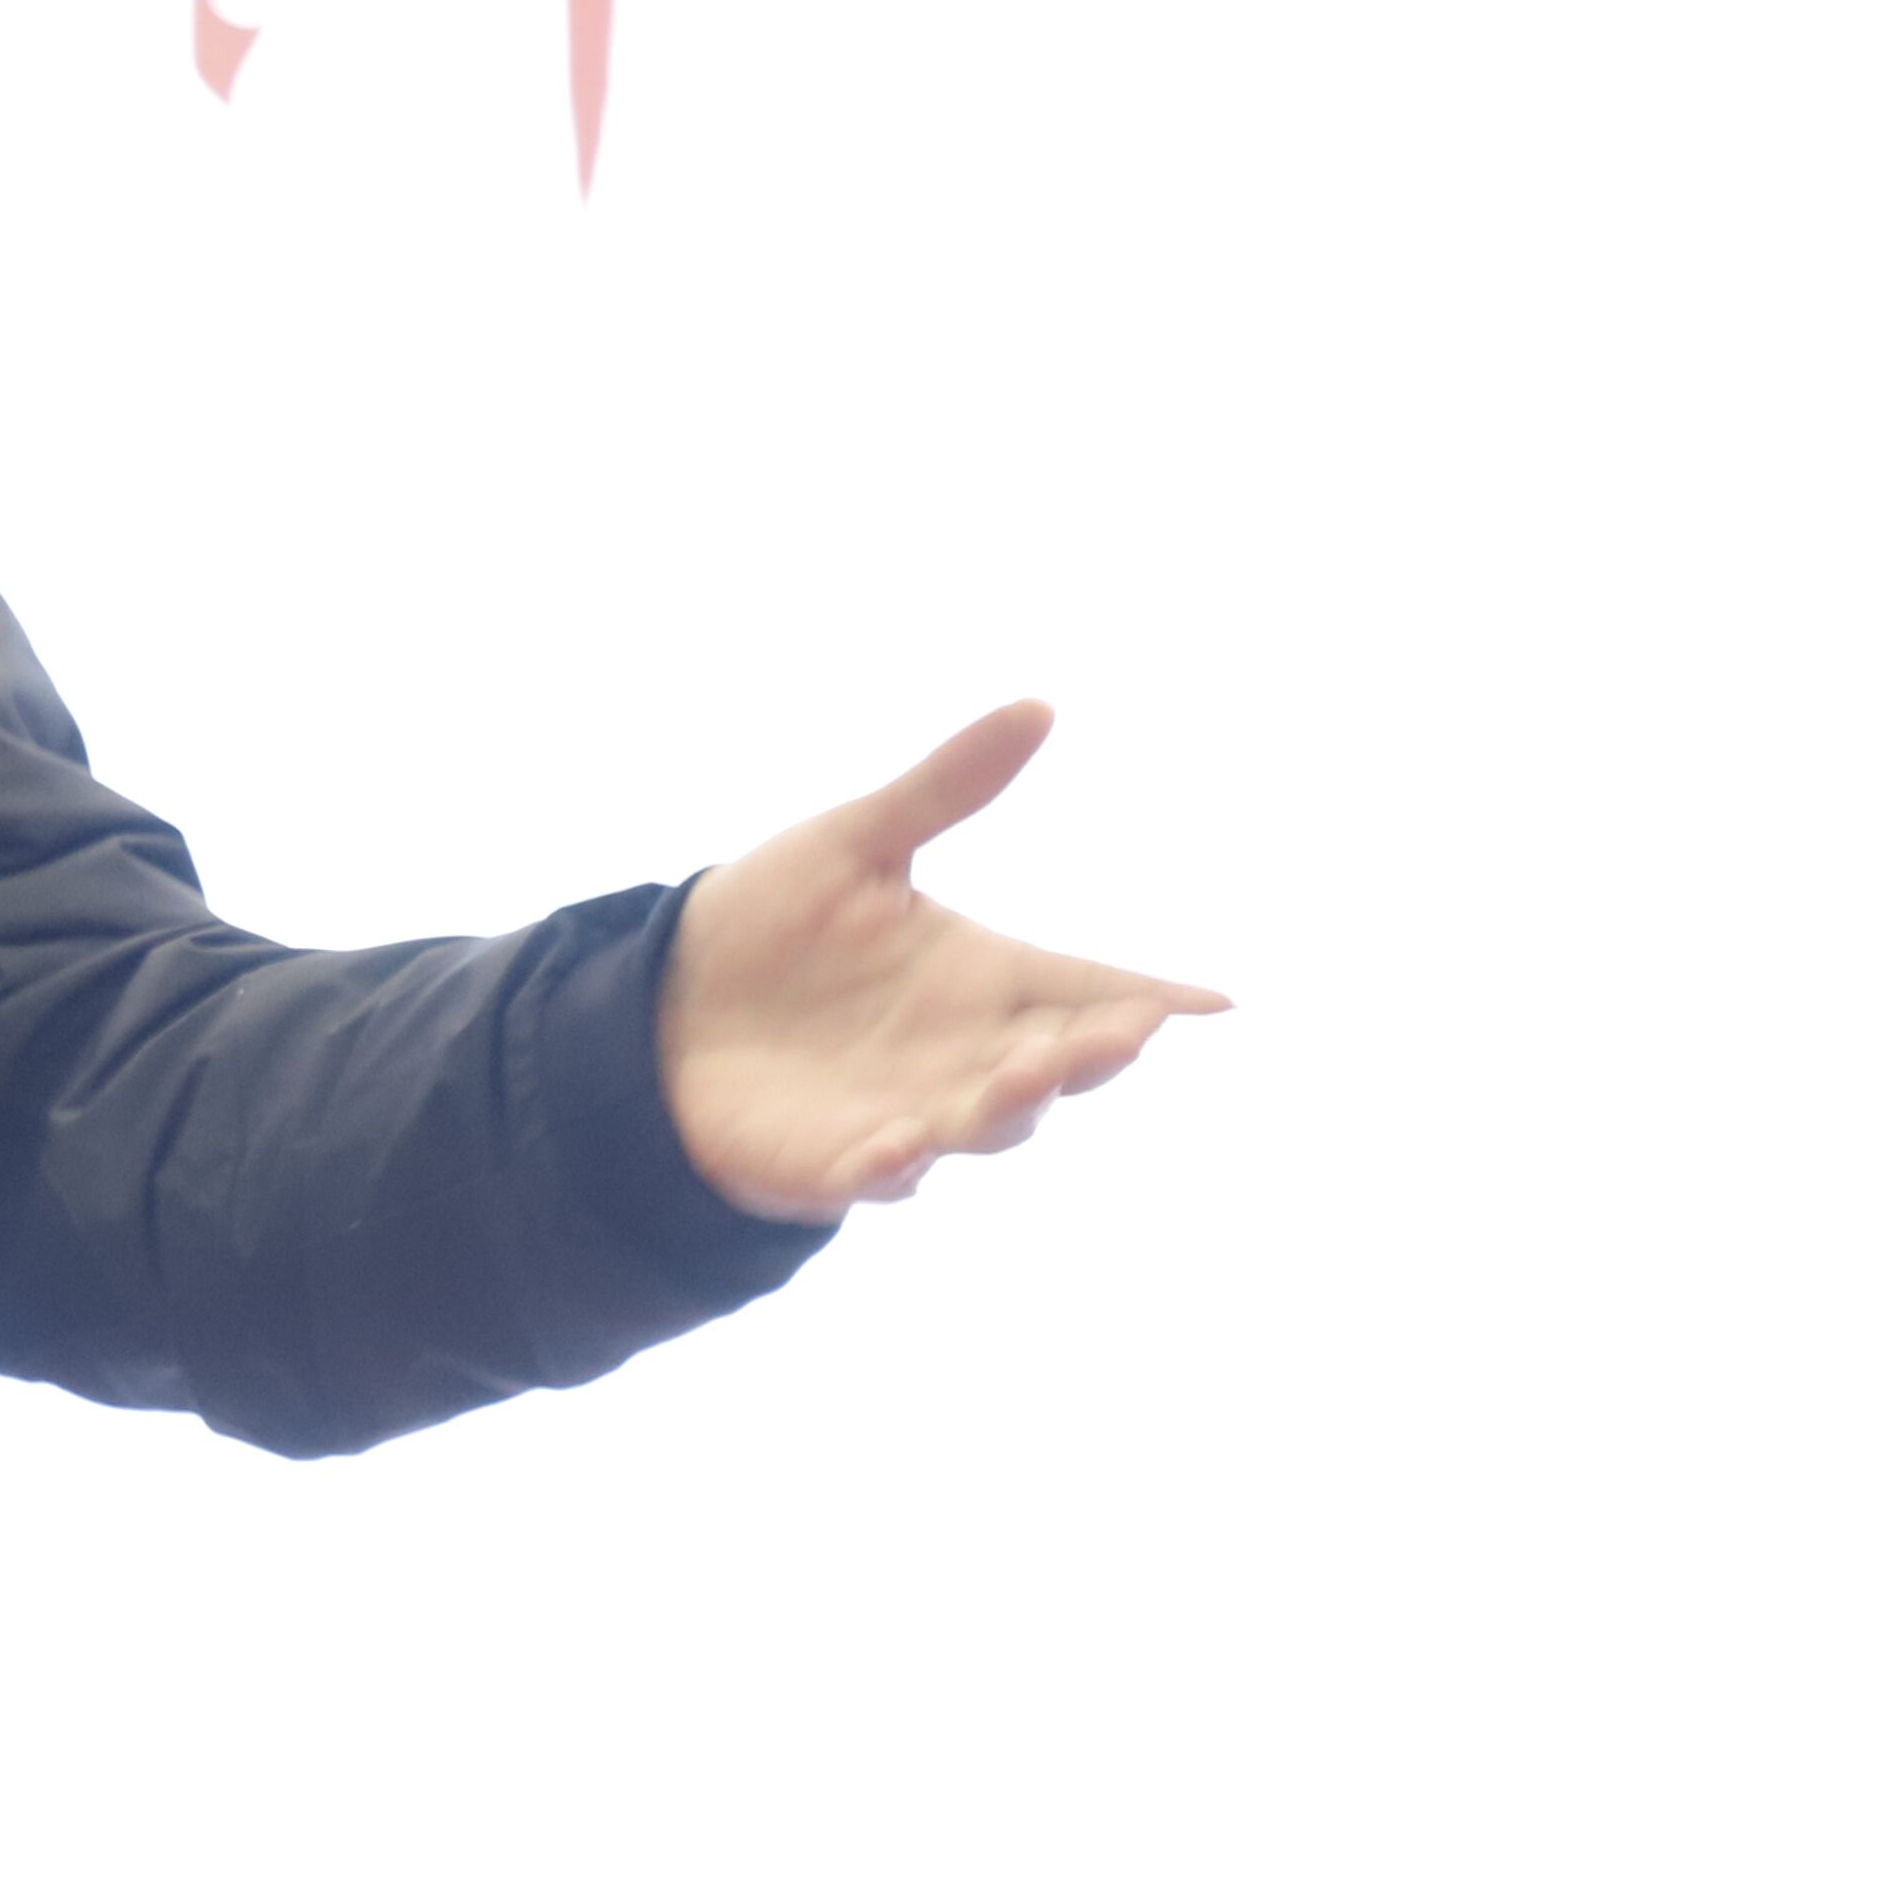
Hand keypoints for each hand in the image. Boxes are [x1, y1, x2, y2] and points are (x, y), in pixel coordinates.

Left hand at [657, 701, 1226, 1223]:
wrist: (663, 1000)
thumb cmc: (771, 923)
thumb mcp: (854, 843)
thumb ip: (945, 787)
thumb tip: (1040, 705)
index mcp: (982, 978)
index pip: (1088, 987)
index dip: (1153, 997)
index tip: (1213, 1002)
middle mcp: (966, 1054)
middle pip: (1058, 1063)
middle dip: (1093, 1053)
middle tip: (1125, 1033)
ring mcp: (912, 1111)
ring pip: (988, 1122)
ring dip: (1010, 1103)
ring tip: (1029, 1071)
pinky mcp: (840, 1159)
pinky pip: (878, 1173)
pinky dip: (895, 1164)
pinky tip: (898, 1146)